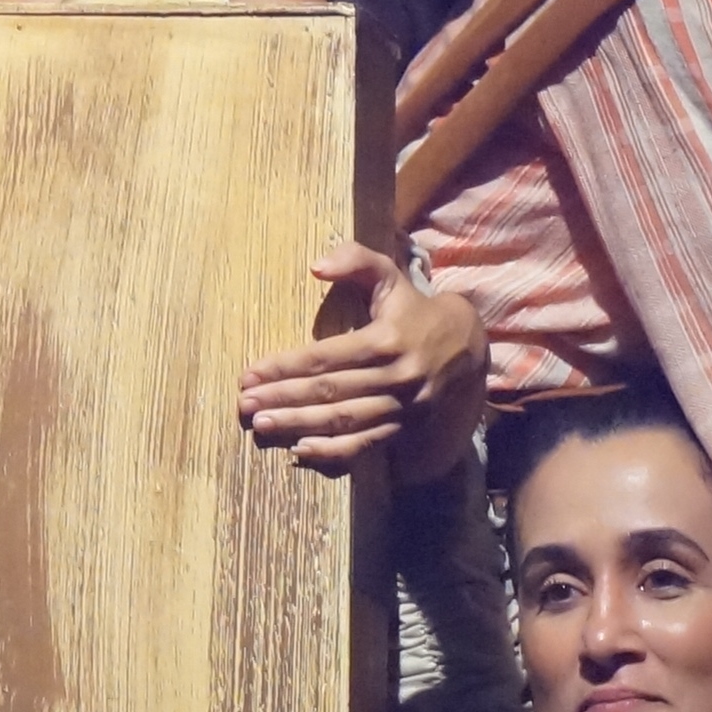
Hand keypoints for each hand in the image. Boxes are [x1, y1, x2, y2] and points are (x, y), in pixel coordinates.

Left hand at [237, 245, 483, 480]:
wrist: (466, 345)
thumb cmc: (413, 308)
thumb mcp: (389, 274)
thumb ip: (355, 260)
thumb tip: (315, 265)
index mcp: (387, 339)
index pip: (326, 357)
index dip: (285, 367)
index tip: (250, 374)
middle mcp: (396, 376)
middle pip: (329, 392)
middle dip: (283, 398)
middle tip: (245, 405)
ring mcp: (402, 407)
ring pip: (343, 420)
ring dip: (299, 425)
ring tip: (262, 426)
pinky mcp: (405, 427)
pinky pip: (366, 444)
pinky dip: (334, 451)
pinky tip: (301, 450)